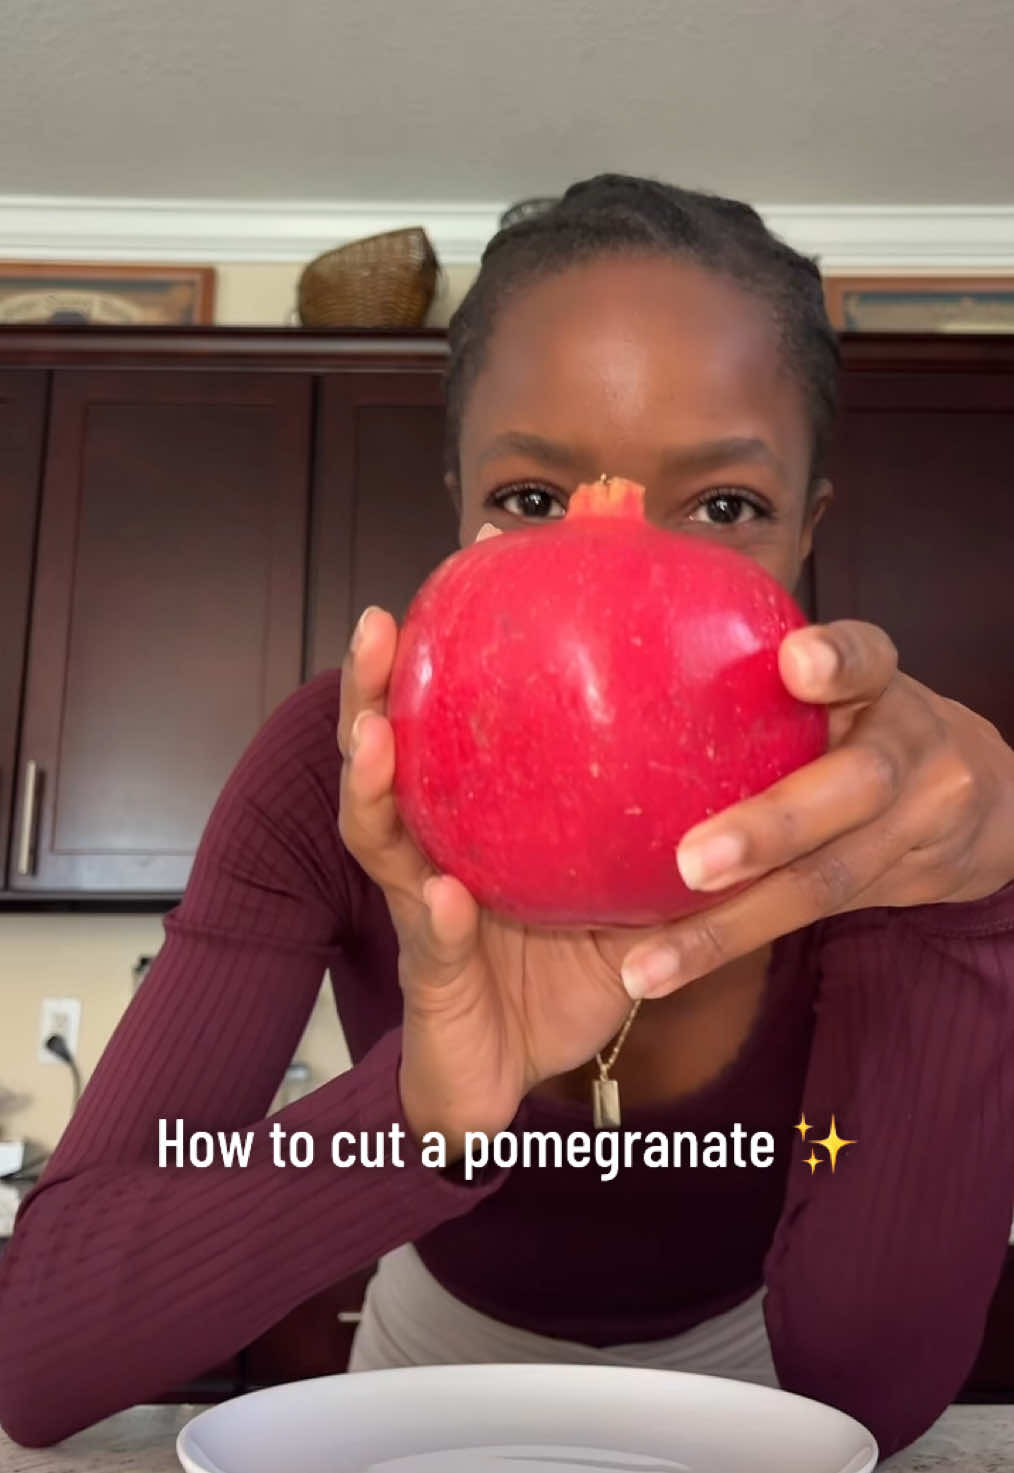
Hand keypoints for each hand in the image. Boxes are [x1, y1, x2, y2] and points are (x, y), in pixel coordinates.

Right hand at [338, 580, 663, 1157]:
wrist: (516, 1083)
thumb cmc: (560, 980)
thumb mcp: (618, 895)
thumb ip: (649, 835)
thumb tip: (731, 766)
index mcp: (472, 826)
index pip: (446, 725)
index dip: (449, 651)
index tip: (470, 563)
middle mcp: (432, 853)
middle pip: (386, 759)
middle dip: (371, 691)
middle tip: (380, 627)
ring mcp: (420, 913)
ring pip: (379, 836)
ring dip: (372, 783)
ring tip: (373, 733)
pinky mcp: (432, 980)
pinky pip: (430, 942)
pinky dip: (434, 918)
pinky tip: (443, 894)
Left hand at [619, 619, 1013, 998]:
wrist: (981, 801)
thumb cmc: (861, 723)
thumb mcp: (837, 681)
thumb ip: (761, 669)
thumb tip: (625, 622)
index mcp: (879, 683)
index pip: (867, 660)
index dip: (838, 661)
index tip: (799, 663)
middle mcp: (910, 750)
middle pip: (852, 787)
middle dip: (772, 828)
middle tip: (691, 862)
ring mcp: (917, 825)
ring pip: (825, 880)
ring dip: (731, 927)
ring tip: (650, 964)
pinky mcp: (902, 886)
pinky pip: (810, 918)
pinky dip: (734, 943)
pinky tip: (663, 970)